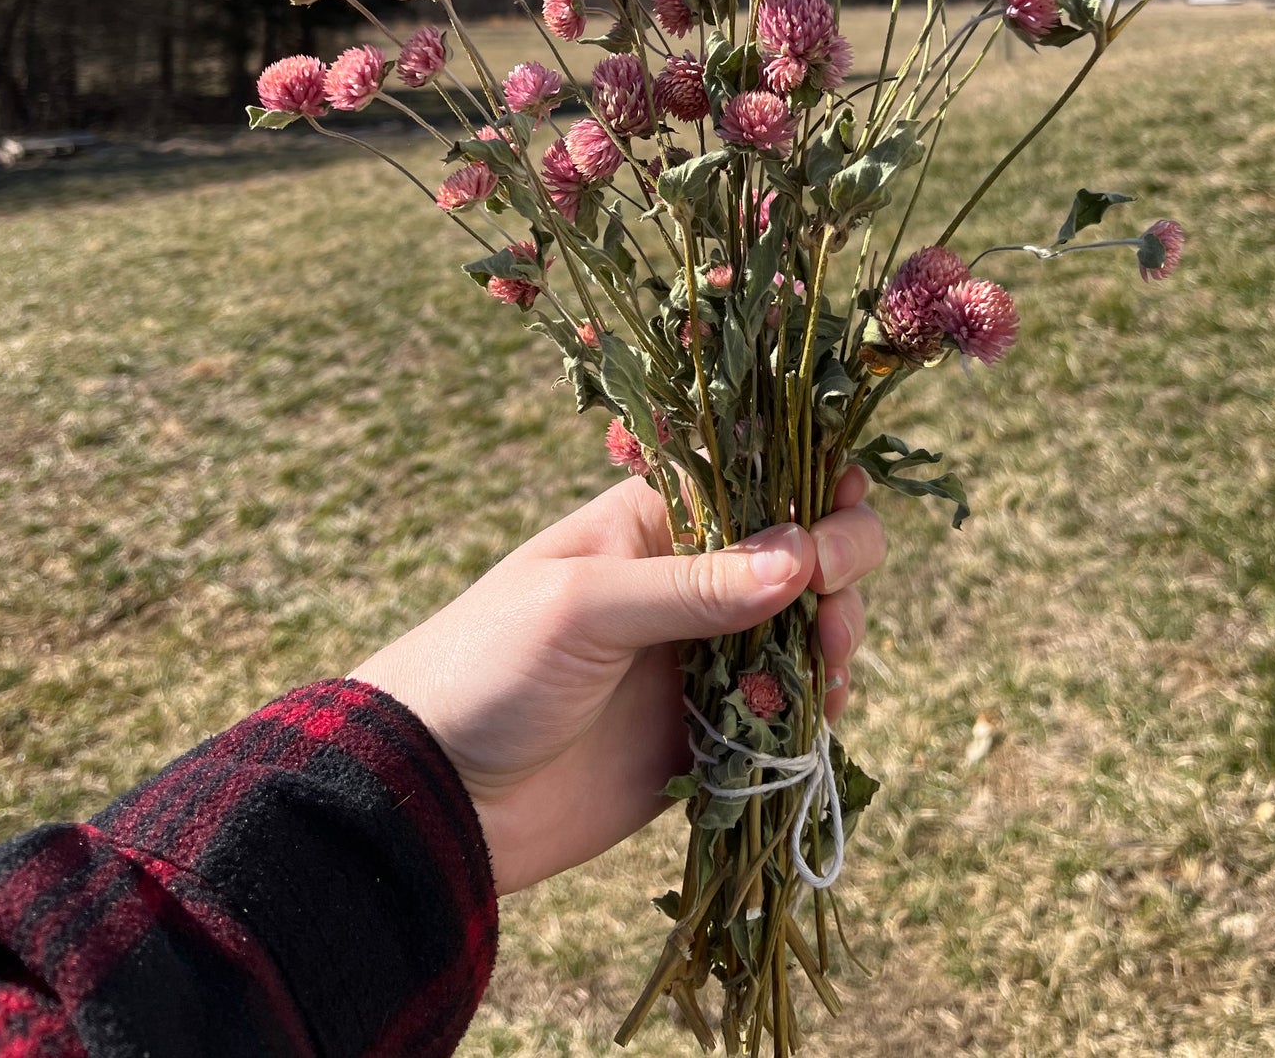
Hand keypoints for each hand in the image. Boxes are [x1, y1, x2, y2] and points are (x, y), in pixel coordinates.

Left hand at [351, 465, 884, 894]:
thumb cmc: (489, 665)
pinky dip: (813, 710)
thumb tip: (801, 558)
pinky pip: (782, 712)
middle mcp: (689, 580)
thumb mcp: (584, 608)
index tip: (834, 528)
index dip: (812, 490)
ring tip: (829, 667)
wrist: (436, 793)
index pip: (757, 480)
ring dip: (836, 638)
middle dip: (838, 566)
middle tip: (830, 608)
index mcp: (654, 521)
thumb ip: (692, 587)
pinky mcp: (705, 734)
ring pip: (803, 630)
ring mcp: (700, 657)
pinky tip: (819, 716)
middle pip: (799, 551)